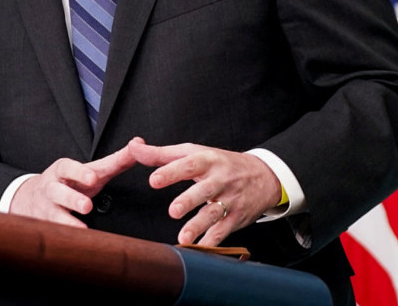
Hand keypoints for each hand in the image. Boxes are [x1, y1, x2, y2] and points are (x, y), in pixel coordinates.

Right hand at [9, 139, 141, 225]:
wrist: (34, 198)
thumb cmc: (73, 181)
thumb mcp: (92, 169)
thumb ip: (117, 159)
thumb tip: (140, 143)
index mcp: (62, 170)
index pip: (67, 168)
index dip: (79, 172)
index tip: (93, 178)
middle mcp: (51, 188)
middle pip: (57, 192)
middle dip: (71, 198)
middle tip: (87, 206)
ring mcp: (46, 208)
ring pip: (53, 215)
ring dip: (66, 221)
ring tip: (82, 229)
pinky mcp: (46, 226)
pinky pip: (52, 233)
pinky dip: (62, 238)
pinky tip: (76, 244)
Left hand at [128, 139, 282, 246]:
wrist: (263, 176)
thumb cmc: (221, 164)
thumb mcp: (194, 153)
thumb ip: (161, 154)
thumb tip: (134, 147)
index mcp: (207, 161)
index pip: (189, 164)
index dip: (171, 172)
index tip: (154, 180)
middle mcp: (220, 179)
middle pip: (204, 190)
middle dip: (189, 200)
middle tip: (173, 211)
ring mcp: (230, 199)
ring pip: (214, 214)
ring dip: (198, 226)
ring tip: (183, 238)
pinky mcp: (236, 218)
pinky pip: (223, 231)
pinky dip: (211, 242)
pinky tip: (199, 250)